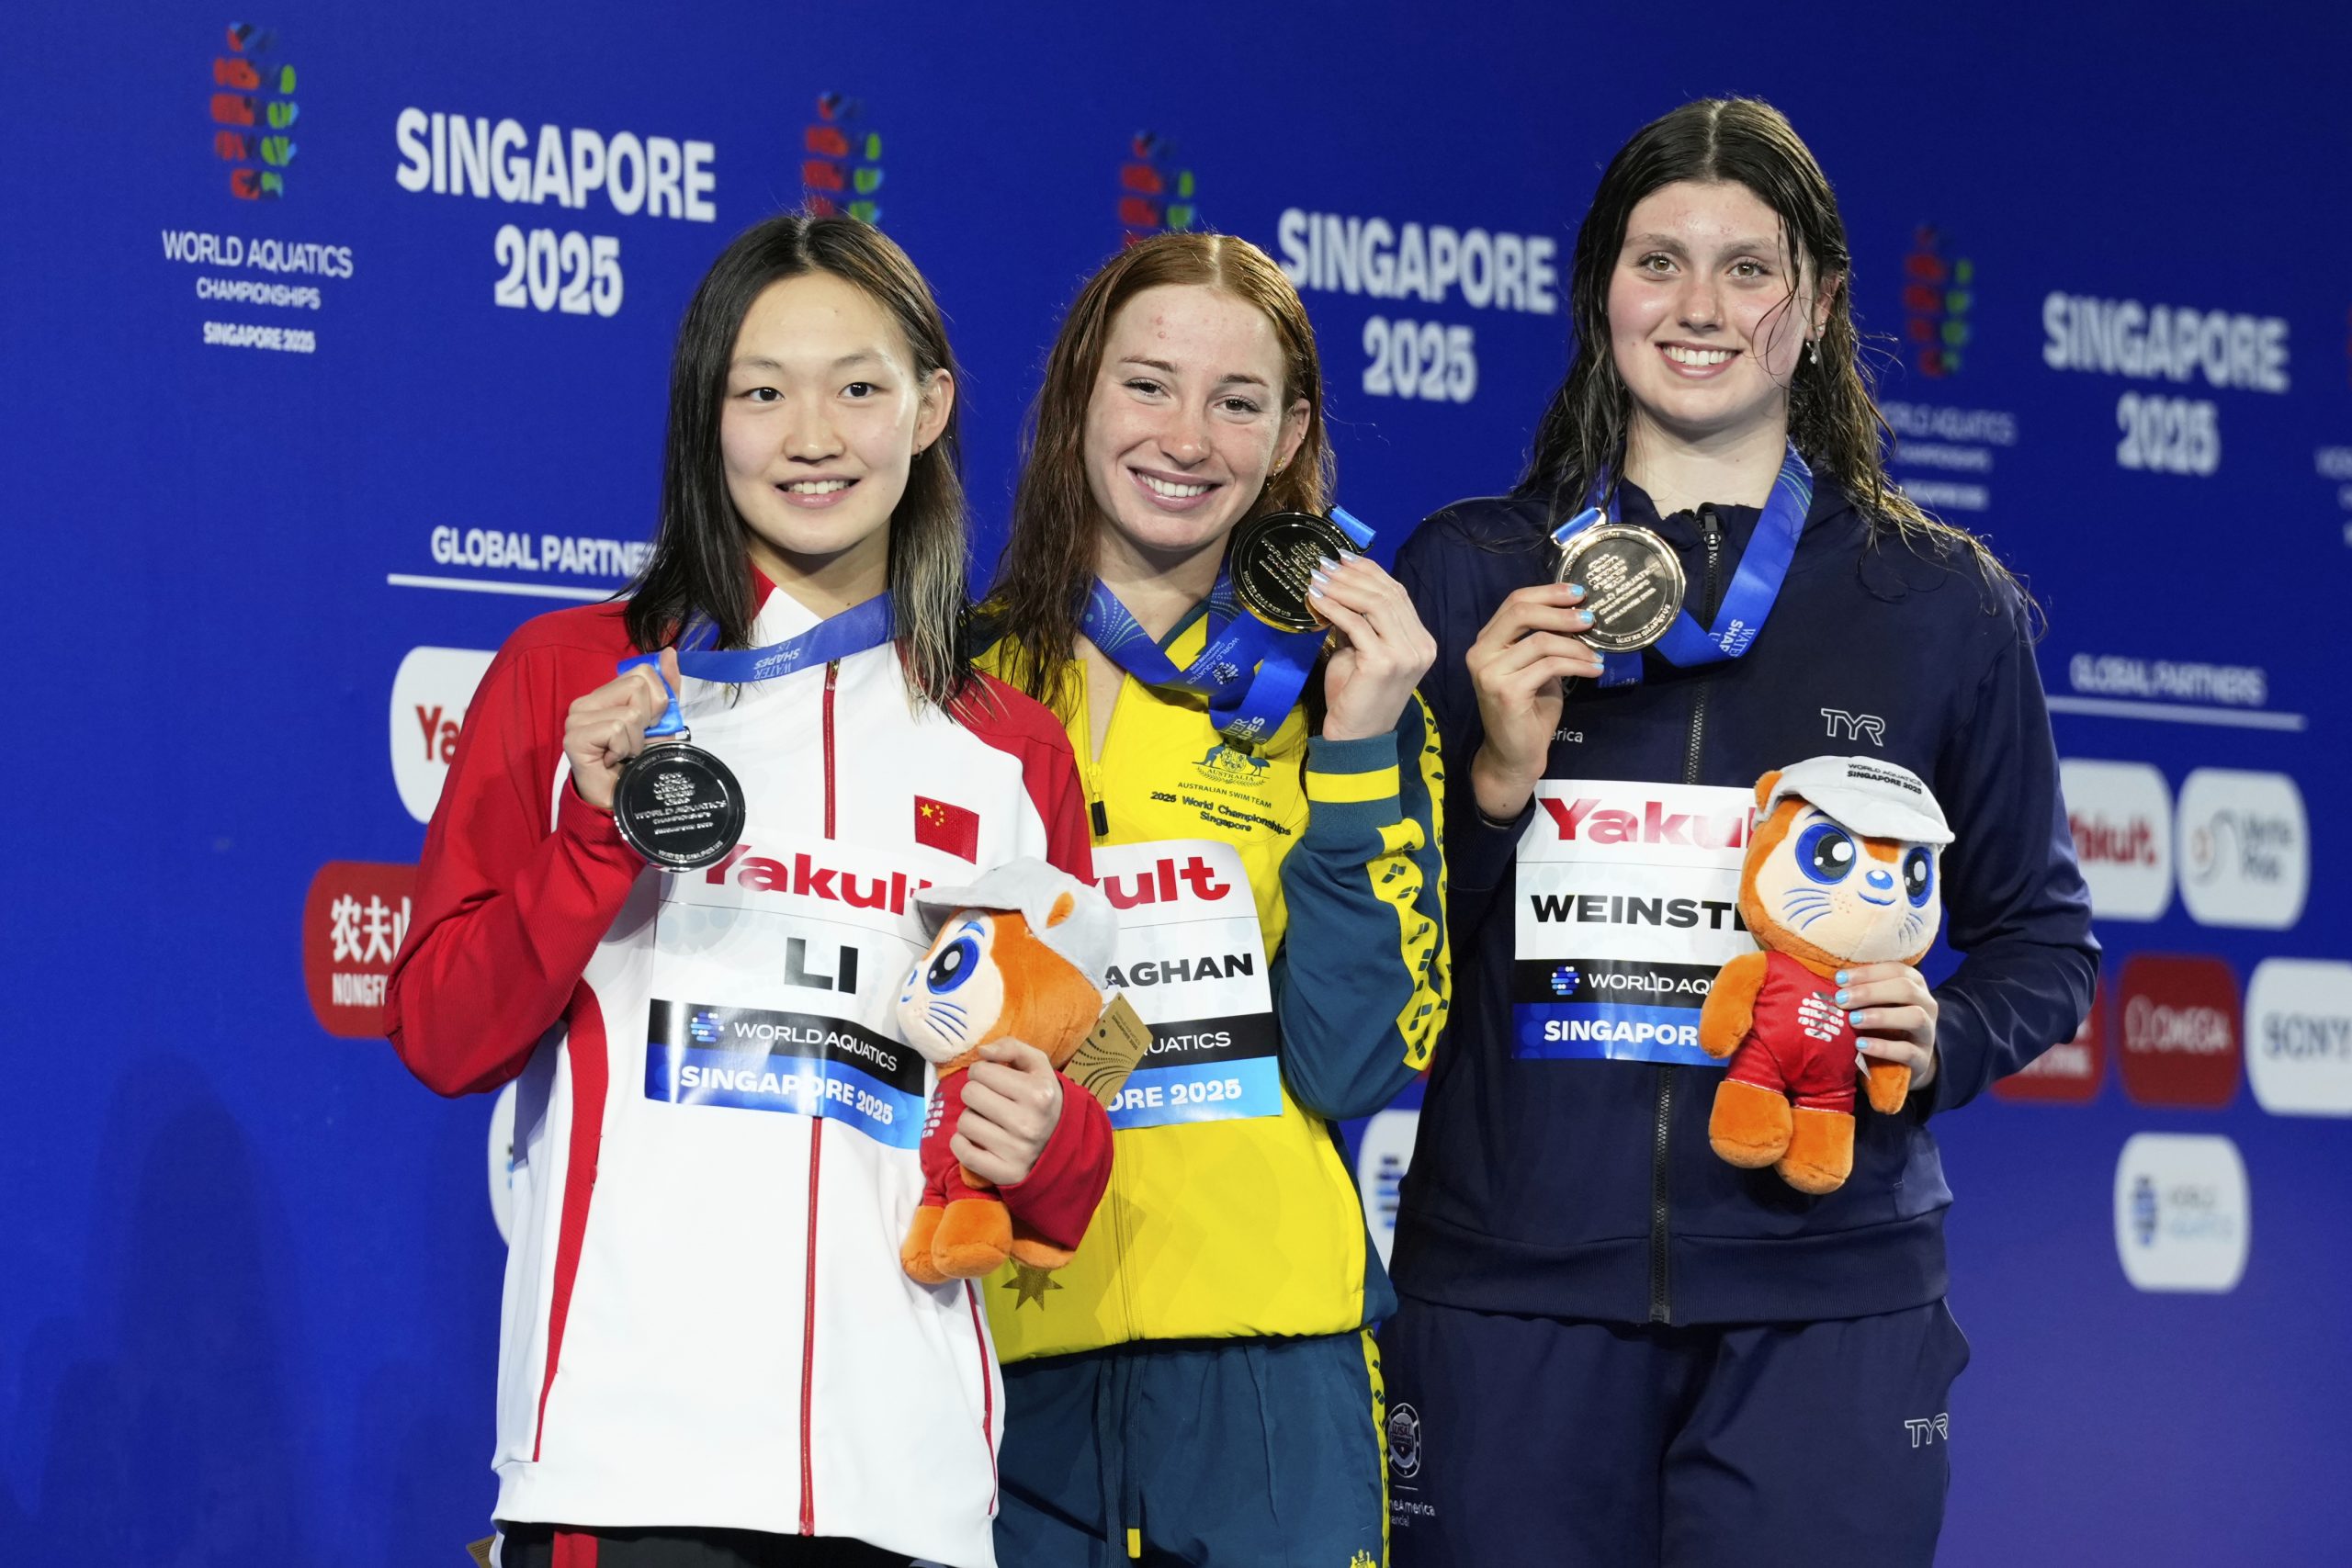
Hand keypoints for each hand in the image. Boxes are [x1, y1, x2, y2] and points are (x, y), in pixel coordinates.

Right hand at [563, 647, 681, 811]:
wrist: (617, 802)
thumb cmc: (636, 764)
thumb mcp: (659, 724)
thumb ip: (666, 690)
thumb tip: (670, 653)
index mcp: (604, 695)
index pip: (643, 673)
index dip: (658, 701)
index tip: (649, 726)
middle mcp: (585, 702)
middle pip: (639, 686)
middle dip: (649, 719)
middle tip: (634, 742)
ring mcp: (576, 719)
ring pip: (631, 712)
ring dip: (637, 741)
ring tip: (623, 754)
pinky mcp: (574, 737)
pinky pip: (617, 729)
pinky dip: (625, 749)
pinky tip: (613, 760)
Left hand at [953, 1039, 1066, 1186]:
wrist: (1061, 1145)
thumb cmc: (1041, 1099)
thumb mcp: (1038, 1067)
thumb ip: (1012, 1048)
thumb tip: (982, 1051)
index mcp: (1038, 1093)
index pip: (981, 1071)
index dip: (983, 1073)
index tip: (994, 1082)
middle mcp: (1028, 1123)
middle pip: (969, 1094)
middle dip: (976, 1094)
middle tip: (989, 1101)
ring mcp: (1015, 1151)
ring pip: (964, 1123)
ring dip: (971, 1119)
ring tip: (988, 1121)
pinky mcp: (1003, 1172)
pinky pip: (962, 1151)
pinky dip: (962, 1144)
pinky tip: (977, 1140)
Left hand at [1312, 553, 1437, 742]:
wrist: (1356, 739)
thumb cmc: (1356, 698)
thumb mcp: (1361, 653)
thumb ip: (1359, 624)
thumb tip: (1337, 589)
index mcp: (1421, 642)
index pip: (1398, 595)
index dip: (1370, 572)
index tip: (1344, 558)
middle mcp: (1421, 646)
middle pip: (1388, 595)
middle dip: (1353, 575)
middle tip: (1325, 564)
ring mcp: (1406, 654)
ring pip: (1375, 605)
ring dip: (1343, 587)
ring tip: (1318, 579)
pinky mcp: (1384, 663)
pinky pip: (1357, 624)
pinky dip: (1335, 608)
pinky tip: (1316, 601)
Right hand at [1464, 583, 1604, 818]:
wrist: (1514, 756)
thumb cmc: (1528, 712)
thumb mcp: (1537, 668)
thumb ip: (1546, 642)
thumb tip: (1580, 616)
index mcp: (1486, 642)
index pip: (1515, 602)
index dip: (1548, 592)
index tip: (1579, 593)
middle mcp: (1480, 653)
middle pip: (1522, 612)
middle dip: (1561, 611)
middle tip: (1590, 618)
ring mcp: (1489, 672)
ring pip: (1541, 641)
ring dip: (1576, 645)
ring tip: (1596, 654)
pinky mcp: (1505, 691)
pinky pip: (1549, 666)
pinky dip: (1577, 664)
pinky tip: (1593, 670)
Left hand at [1840, 961, 1939, 1091]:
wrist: (1900, 1063)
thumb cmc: (1881, 1025)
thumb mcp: (1873, 1004)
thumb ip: (1860, 990)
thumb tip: (1833, 979)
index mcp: (1915, 985)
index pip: (1896, 970)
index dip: (1868, 972)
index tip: (1839, 979)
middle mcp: (1927, 1005)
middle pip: (1906, 989)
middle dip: (1871, 992)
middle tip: (1841, 1000)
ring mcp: (1928, 1033)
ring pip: (1915, 1017)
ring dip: (1881, 1016)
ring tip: (1853, 1020)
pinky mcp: (1923, 1059)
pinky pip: (1908, 1052)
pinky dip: (1883, 1047)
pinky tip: (1860, 1045)